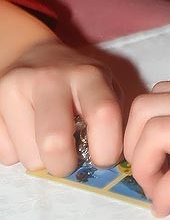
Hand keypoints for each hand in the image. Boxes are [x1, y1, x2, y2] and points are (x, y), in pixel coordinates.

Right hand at [0, 39, 122, 175]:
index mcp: (88, 75)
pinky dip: (18, 154)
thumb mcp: (103, 86)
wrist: (32, 54)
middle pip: (54, 141)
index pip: (103, 114)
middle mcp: (51, 78)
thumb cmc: (75, 80)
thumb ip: (110, 118)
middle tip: (67, 161)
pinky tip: (26, 131)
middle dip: (64, 165)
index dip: (106, 149)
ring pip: (29, 156)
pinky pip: (6, 154)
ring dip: (41, 160)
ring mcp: (16, 88)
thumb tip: (107, 162)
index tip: (102, 159)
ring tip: (46, 137)